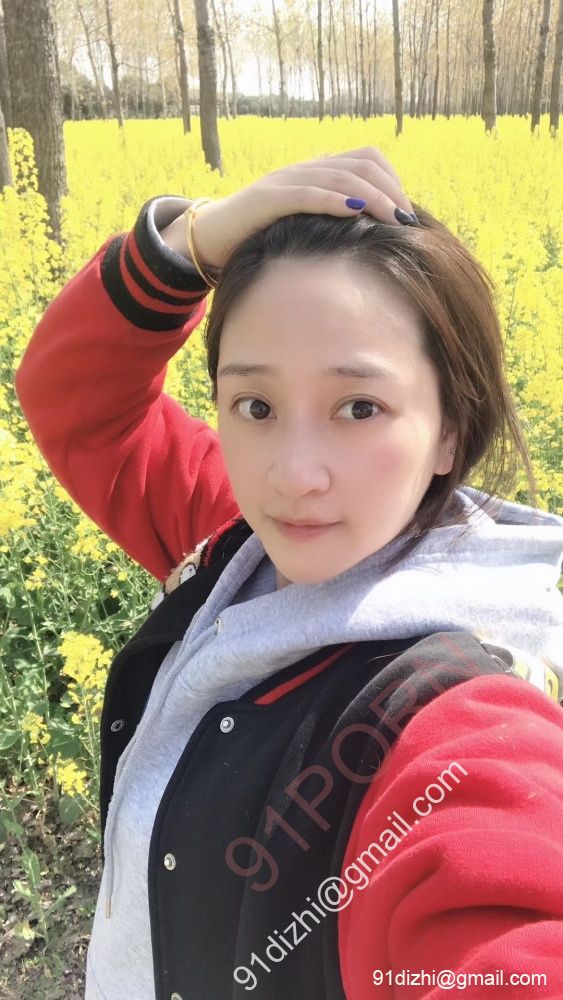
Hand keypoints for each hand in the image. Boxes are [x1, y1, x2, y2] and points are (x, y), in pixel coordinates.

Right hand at [189, 146, 416, 269]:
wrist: (209, 238)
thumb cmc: (259, 239)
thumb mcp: (303, 227)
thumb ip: (332, 225)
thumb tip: (373, 243)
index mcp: (315, 172)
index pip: (366, 158)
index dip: (392, 180)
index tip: (407, 212)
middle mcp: (304, 169)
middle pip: (361, 165)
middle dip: (390, 191)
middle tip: (408, 221)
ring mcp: (285, 180)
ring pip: (340, 177)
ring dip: (373, 197)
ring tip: (393, 219)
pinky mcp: (267, 199)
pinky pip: (307, 193)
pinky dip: (334, 201)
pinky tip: (354, 213)